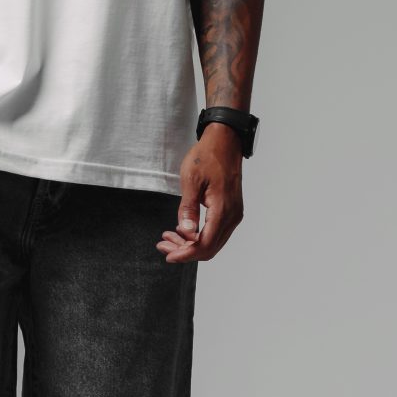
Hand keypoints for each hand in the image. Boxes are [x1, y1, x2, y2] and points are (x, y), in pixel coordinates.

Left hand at [158, 125, 243, 262]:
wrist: (225, 142)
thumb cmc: (207, 157)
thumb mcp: (191, 181)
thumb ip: (188, 208)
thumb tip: (187, 232)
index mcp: (223, 209)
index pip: (205, 244)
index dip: (186, 254)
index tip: (168, 254)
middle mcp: (232, 216)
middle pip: (209, 248)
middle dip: (185, 251)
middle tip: (163, 245)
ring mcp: (233, 214)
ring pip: (212, 242)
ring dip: (190, 244)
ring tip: (168, 238)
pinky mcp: (231, 211)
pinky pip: (215, 232)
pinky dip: (198, 236)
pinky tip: (182, 230)